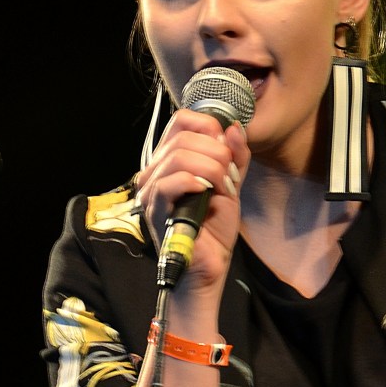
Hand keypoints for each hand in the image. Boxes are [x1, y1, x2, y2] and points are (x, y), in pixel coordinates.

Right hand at [135, 109, 249, 293]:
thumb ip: (235, 157)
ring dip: (211, 168)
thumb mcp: (231, 184)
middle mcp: (154, 171)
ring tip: (222, 188)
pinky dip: (196, 182)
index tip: (227, 150)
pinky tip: (208, 194)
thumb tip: (233, 128)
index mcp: (170, 161)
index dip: (209, 127)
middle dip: (217, 152)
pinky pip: (171, 182)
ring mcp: (151, 190)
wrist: (209, 265)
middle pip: (183, 136)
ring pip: (179, 156)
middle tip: (229, 177)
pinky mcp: (155, 209)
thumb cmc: (214, 228)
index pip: (181, 121)